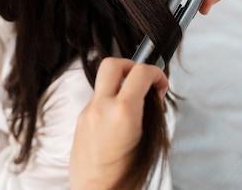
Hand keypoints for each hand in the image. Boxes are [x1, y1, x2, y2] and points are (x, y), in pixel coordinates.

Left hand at [70, 58, 167, 189]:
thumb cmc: (124, 178)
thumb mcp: (149, 143)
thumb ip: (151, 113)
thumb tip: (152, 95)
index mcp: (122, 112)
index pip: (140, 72)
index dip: (156, 73)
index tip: (161, 84)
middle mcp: (101, 107)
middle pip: (112, 64)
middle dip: (131, 66)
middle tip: (142, 81)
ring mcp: (87, 113)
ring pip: (103, 83)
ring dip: (120, 86)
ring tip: (134, 104)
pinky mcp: (80, 121)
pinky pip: (97, 100)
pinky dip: (110, 101)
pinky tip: (119, 120)